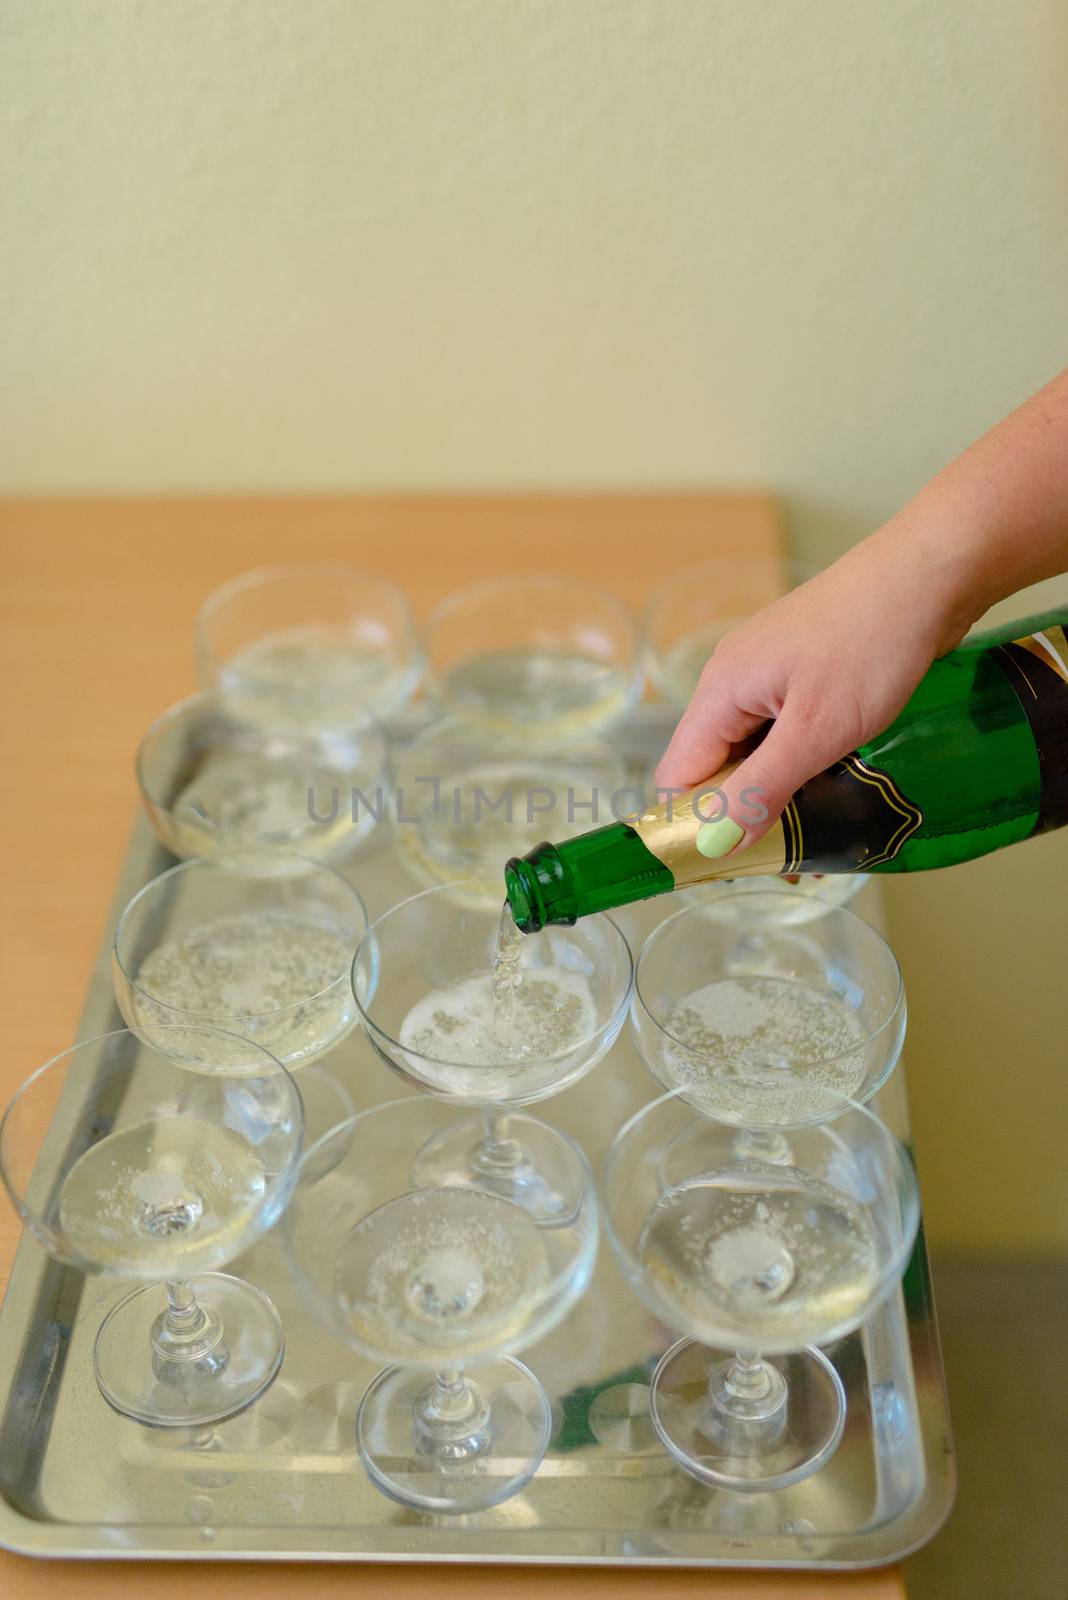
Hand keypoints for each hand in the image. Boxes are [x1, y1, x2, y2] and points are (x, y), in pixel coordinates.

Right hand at [654, 534, 971, 854]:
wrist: (929, 574)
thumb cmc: (871, 642)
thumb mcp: (816, 731)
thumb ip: (762, 788)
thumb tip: (715, 842)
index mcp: (719, 691)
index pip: (677, 776)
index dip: (694, 824)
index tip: (732, 865)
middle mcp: (733, 680)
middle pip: (714, 766)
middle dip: (744, 814)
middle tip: (792, 855)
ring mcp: (768, 672)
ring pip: (753, 749)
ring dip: (779, 790)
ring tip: (823, 829)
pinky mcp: (804, 670)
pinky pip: (784, 729)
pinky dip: (802, 761)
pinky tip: (837, 783)